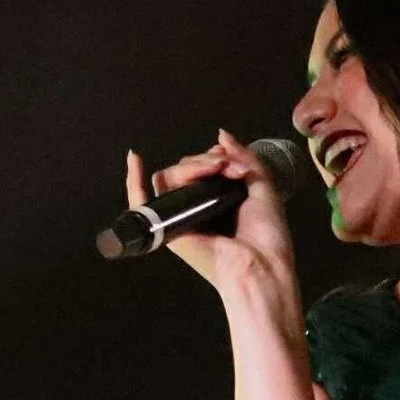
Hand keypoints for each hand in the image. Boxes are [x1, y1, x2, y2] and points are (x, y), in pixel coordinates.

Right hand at [125, 129, 296, 292]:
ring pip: (169, 177)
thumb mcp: (262, 186)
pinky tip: (134, 158)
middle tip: (227, 166)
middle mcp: (195, 207)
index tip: (234, 161)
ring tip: (214, 168)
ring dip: (190, 166)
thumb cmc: (266, 236)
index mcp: (215, 200)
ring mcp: (180, 217)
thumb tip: (220, 135)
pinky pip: (141, 202)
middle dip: (205, 160)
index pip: (201, 167)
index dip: (213, 156)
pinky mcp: (166, 227)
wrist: (260, 264)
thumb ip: (244, 159)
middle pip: (183, 169)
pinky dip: (133, 181)